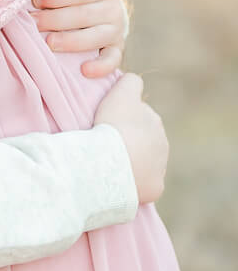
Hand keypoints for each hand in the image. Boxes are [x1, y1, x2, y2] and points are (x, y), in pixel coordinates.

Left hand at [32, 0, 125, 75]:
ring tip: (49, 44)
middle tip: (33, 22)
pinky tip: (84, 70)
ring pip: (95, 37)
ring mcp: (115, 29)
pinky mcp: (117, 48)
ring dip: (72, 42)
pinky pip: (112, 59)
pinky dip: (101, 66)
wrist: (109, 11)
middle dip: (56, 19)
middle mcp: (111, 7)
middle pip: (83, 15)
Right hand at [95, 72, 167, 205]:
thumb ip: (131, 82)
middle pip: (144, 142)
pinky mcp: (155, 189)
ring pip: (144, 164)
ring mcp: (160, 168)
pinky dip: (133, 184)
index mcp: (155, 121)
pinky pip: (143, 185)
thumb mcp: (121, 93)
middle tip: (107, 144)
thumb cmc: (113, 126)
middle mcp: (162, 144)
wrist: (111, 164)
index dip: (123, 120)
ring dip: (131, 163)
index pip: (140, 118)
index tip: (108, 124)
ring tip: (110, 164)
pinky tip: (117, 181)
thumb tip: (134, 81)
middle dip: (130, 142)